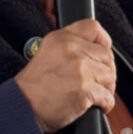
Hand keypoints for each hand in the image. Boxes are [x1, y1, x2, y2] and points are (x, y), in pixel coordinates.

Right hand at [14, 18, 115, 133]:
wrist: (23, 106)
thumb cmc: (32, 86)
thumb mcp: (46, 52)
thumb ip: (68, 47)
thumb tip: (92, 51)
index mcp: (62, 38)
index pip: (93, 27)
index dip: (103, 40)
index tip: (105, 49)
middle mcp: (72, 50)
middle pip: (106, 55)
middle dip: (106, 70)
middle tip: (100, 81)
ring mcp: (80, 70)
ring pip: (109, 76)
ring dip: (107, 88)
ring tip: (98, 94)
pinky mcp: (84, 90)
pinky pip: (107, 96)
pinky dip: (106, 103)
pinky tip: (98, 106)